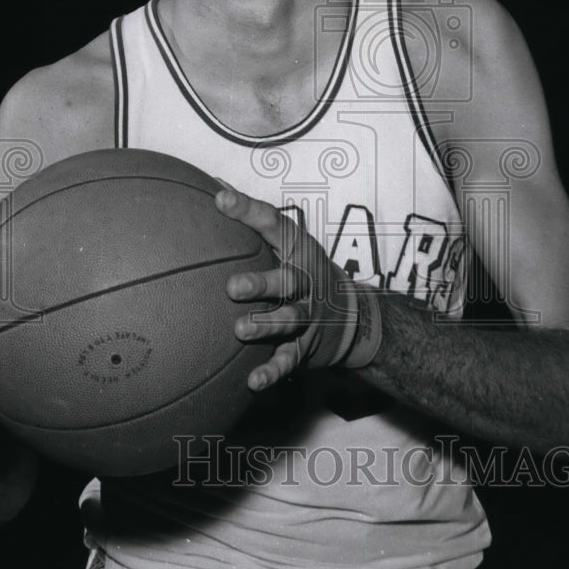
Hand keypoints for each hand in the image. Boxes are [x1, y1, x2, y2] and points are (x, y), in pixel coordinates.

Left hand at [216, 186, 381, 389]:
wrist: (353, 317)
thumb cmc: (304, 271)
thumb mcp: (289, 242)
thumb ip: (254, 220)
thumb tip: (214, 187)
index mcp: (298, 251)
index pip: (275, 225)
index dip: (249, 211)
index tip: (220, 200)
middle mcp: (306, 282)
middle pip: (287, 281)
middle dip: (262, 283)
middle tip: (232, 286)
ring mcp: (308, 316)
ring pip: (289, 321)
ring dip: (266, 325)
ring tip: (241, 329)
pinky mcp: (306, 348)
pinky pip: (288, 360)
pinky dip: (272, 371)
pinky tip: (253, 381)